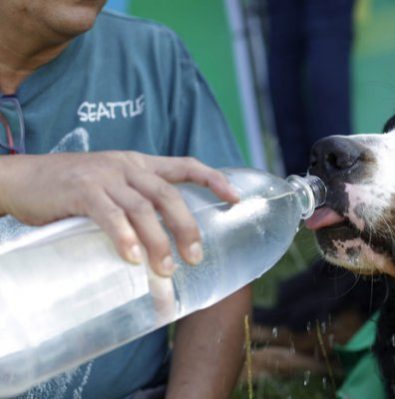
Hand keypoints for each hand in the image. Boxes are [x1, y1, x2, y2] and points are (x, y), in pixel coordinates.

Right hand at [0, 151, 239, 275]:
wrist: (23, 179)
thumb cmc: (70, 190)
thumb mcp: (111, 187)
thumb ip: (136, 203)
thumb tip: (164, 240)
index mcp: (139, 164)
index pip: (186, 165)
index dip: (214, 179)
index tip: (237, 199)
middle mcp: (127, 166)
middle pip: (169, 195)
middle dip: (187, 227)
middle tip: (196, 257)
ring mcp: (104, 177)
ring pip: (143, 209)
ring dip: (158, 241)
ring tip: (166, 269)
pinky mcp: (82, 191)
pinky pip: (110, 215)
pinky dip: (124, 238)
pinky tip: (132, 258)